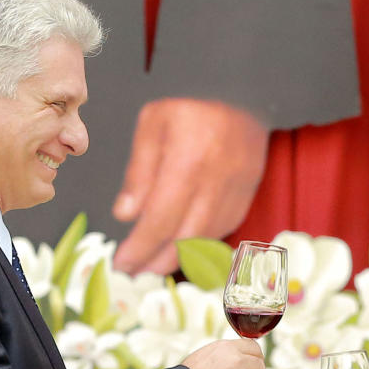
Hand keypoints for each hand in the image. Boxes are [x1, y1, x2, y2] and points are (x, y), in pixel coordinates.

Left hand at [113, 98, 269, 274]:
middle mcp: (216, 182)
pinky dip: (200, 244)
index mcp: (188, 161)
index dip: (140, 247)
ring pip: (206, 239)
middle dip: (157, 261)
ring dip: (178, 258)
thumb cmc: (191, 108)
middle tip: (134, 273)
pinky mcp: (247, 197)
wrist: (244, 95)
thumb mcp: (153, 124)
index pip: (161, 218)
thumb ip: (139, 171)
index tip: (121, 263)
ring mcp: (236, 192)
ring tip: (153, 265)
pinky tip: (181, 247)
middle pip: (185, 238)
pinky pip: (221, 231)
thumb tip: (125, 215)